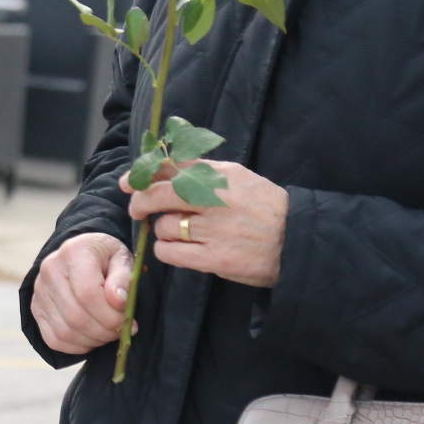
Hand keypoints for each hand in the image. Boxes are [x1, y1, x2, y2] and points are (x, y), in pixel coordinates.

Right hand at [29, 232, 134, 354]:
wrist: (80, 255)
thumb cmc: (105, 258)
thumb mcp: (121, 258)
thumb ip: (123, 278)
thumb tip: (119, 301)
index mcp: (74, 252)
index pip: (88, 294)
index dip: (111, 315)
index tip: (129, 321)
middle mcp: (51, 269)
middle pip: (76, 316)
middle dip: (104, 331)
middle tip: (121, 330)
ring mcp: (40, 291)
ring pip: (65, 332)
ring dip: (92, 340)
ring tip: (108, 333)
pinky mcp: (36, 308)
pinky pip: (54, 339)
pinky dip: (76, 346)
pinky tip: (92, 337)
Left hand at [123, 161, 287, 288]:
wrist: (296, 240)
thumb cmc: (264, 206)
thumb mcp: (238, 177)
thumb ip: (202, 170)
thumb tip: (162, 165)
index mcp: (220, 175)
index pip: (171, 167)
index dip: (142, 174)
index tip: (127, 182)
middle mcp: (216, 199)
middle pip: (159, 196)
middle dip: (140, 203)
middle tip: (137, 210)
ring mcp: (215, 230)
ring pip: (164, 227)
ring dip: (164, 230)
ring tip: (181, 232)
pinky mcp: (215, 259)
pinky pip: (171, 252)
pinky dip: (166, 250)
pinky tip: (176, 248)